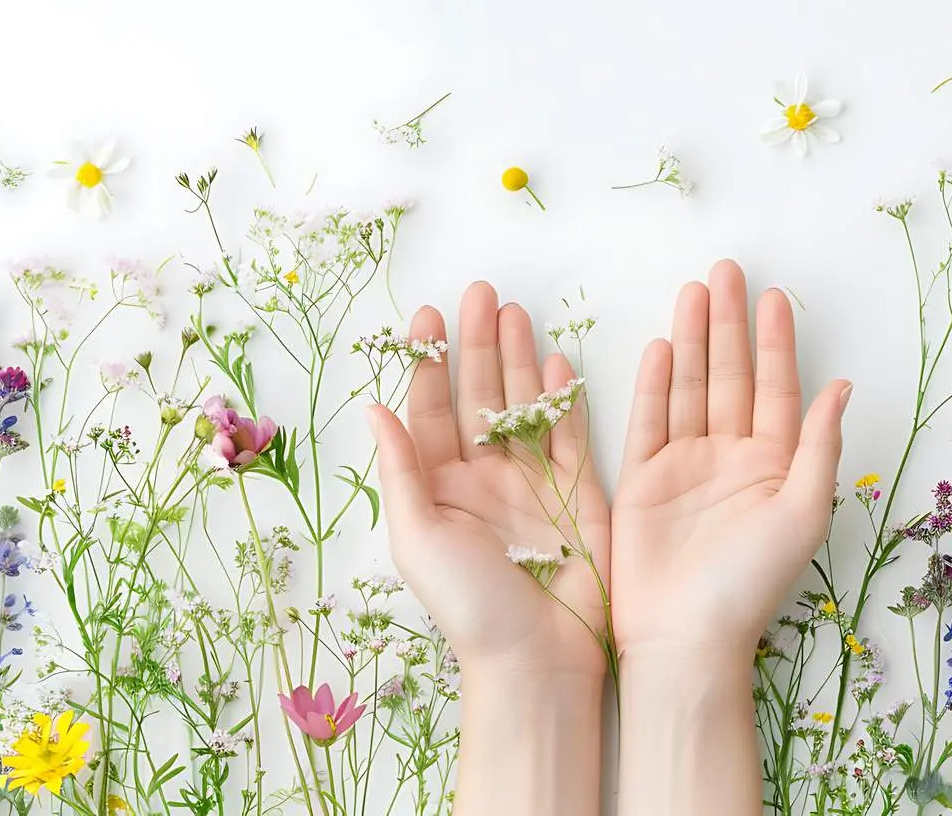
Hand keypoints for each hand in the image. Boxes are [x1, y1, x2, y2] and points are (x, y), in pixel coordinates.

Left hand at [367, 281, 608, 677]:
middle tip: (480, 293)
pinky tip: (557, 360)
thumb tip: (374, 407)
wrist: (537, 659)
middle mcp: (483, 477)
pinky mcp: (577, 493)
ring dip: (519, 359)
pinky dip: (564, 398)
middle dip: (477, 345)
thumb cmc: (470, 606)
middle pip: (478, 396)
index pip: (429, 410)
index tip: (429, 315)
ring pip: (524, 405)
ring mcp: (531, 482)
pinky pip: (569, 435)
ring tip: (515, 311)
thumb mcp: (418, 537)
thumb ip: (401, 470)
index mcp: (438, 487)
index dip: (428, 363)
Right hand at [612, 259, 850, 660]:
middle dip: (729, 324)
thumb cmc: (749, 585)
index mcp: (774, 466)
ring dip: (692, 340)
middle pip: (729, 376)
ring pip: (689, 388)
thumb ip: (819, 447)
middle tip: (727, 271)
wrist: (684, 639)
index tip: (774, 296)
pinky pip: (649, 420)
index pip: (775, 389)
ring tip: (693, 292)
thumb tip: (842, 386)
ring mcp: (685, 466)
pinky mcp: (643, 481)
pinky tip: (660, 344)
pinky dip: (654, 383)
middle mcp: (730, 458)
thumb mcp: (802, 513)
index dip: (775, 342)